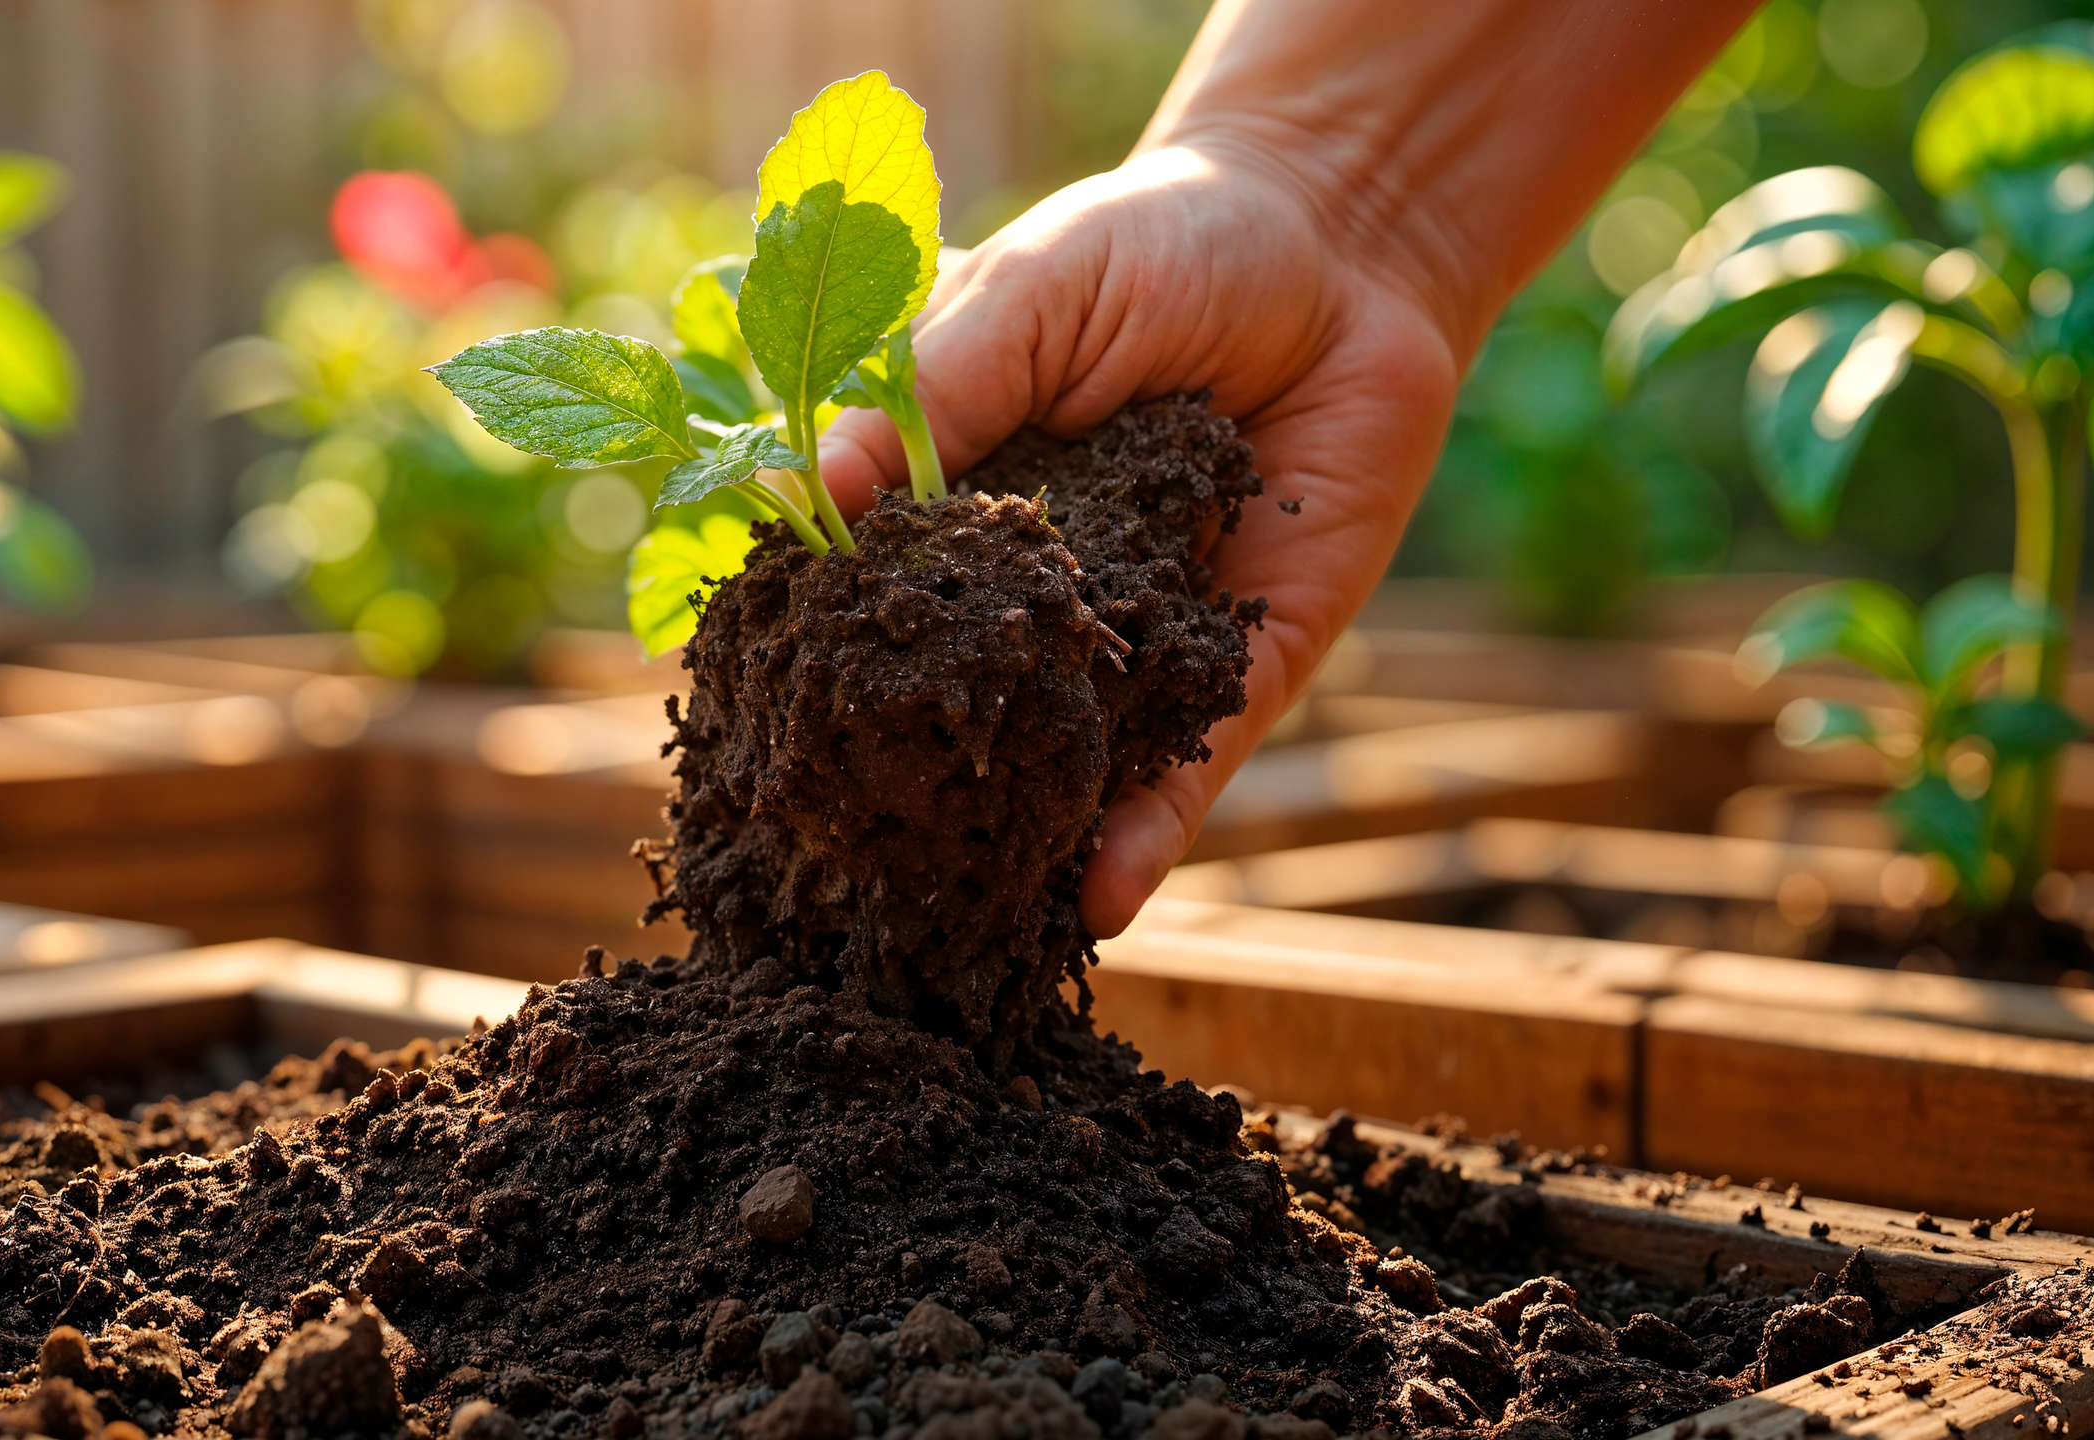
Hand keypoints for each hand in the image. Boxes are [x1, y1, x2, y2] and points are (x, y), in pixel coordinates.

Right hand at [817, 138, 1461, 937]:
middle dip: (895, 790)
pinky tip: (1100, 899)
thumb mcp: (1032, 289)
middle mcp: (1025, 592)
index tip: (744, 735)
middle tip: (829, 880)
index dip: (800, 662)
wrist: (1349, 251)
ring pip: (1054, 762)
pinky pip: (1189, 767)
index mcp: (948, 502)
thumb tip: (823, 484)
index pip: (855, 599)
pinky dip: (1146, 834)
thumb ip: (939, 381)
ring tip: (949, 935)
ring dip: (1006, 846)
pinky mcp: (1235, 669)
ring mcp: (1126, 641)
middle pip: (944, 708)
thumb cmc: (1165, 244)